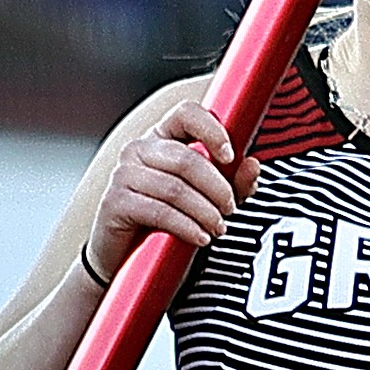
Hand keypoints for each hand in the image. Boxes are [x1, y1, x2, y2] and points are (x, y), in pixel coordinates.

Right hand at [84, 103, 241, 283]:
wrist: (123, 255)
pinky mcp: (116, 202)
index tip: (230, 156)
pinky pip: (160, 211)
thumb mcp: (205, 198)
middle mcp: (139, 149)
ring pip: (175, 188)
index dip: (212, 129)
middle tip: (230, 208)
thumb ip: (232, 183)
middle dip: (217, 186)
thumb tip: (253, 165)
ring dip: (205, 211)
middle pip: (186, 158)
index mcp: (161, 138)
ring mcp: (123, 174)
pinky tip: (201, 238)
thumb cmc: (164, 221)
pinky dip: (187, 227)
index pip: (187, 113)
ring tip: (219, 228)